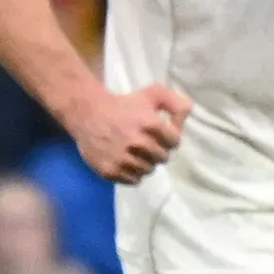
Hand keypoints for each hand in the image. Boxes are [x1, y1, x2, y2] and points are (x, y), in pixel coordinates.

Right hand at [66, 79, 191, 183]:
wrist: (88, 113)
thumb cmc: (124, 104)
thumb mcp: (153, 93)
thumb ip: (176, 104)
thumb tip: (185, 121)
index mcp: (149, 123)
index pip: (174, 142)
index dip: (169, 138)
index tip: (160, 134)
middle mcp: (136, 142)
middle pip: (163, 158)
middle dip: (158, 150)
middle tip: (147, 143)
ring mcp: (121, 158)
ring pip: (148, 170)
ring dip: (146, 162)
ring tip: (136, 151)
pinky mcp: (109, 171)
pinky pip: (133, 180)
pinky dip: (133, 173)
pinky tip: (126, 160)